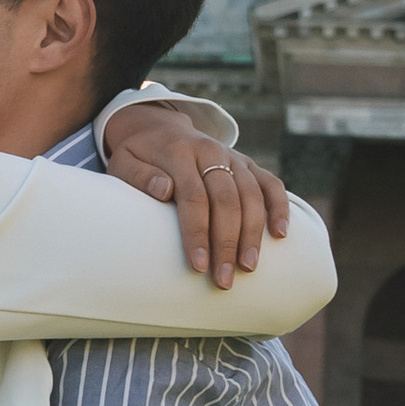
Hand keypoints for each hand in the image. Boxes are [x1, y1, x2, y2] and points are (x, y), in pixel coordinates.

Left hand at [100, 111, 288, 288]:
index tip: (198, 266)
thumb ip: (139, 177)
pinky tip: (280, 235)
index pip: (193, 197)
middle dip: (227, 243)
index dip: (197, 233)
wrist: (158, 125)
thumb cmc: (138, 155)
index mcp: (179, 153)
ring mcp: (233, 157)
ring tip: (248, 267)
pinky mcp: (248, 163)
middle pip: (226, 200)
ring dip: (253, 233)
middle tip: (224, 280)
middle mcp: (211, 152)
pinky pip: (271, 183)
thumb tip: (164, 191)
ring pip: (252, 194)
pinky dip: (279, 207)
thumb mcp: (124, 163)